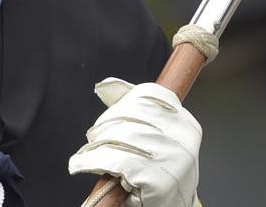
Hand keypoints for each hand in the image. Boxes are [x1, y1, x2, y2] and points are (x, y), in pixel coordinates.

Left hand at [68, 78, 201, 206]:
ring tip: (85, 155)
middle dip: (104, 128)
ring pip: (118, 138)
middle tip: (93, 139)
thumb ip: (137, 111)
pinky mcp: (155, 178)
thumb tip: (104, 87)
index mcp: (185, 123)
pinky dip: (91, 162)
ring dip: (94, 147)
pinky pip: (113, 161)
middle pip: (129, 117)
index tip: (107, 119)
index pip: (147, 96)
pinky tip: (80, 165)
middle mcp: (182, 138)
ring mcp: (171, 158)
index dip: (121, 105)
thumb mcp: (158, 140)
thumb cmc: (161, 175)